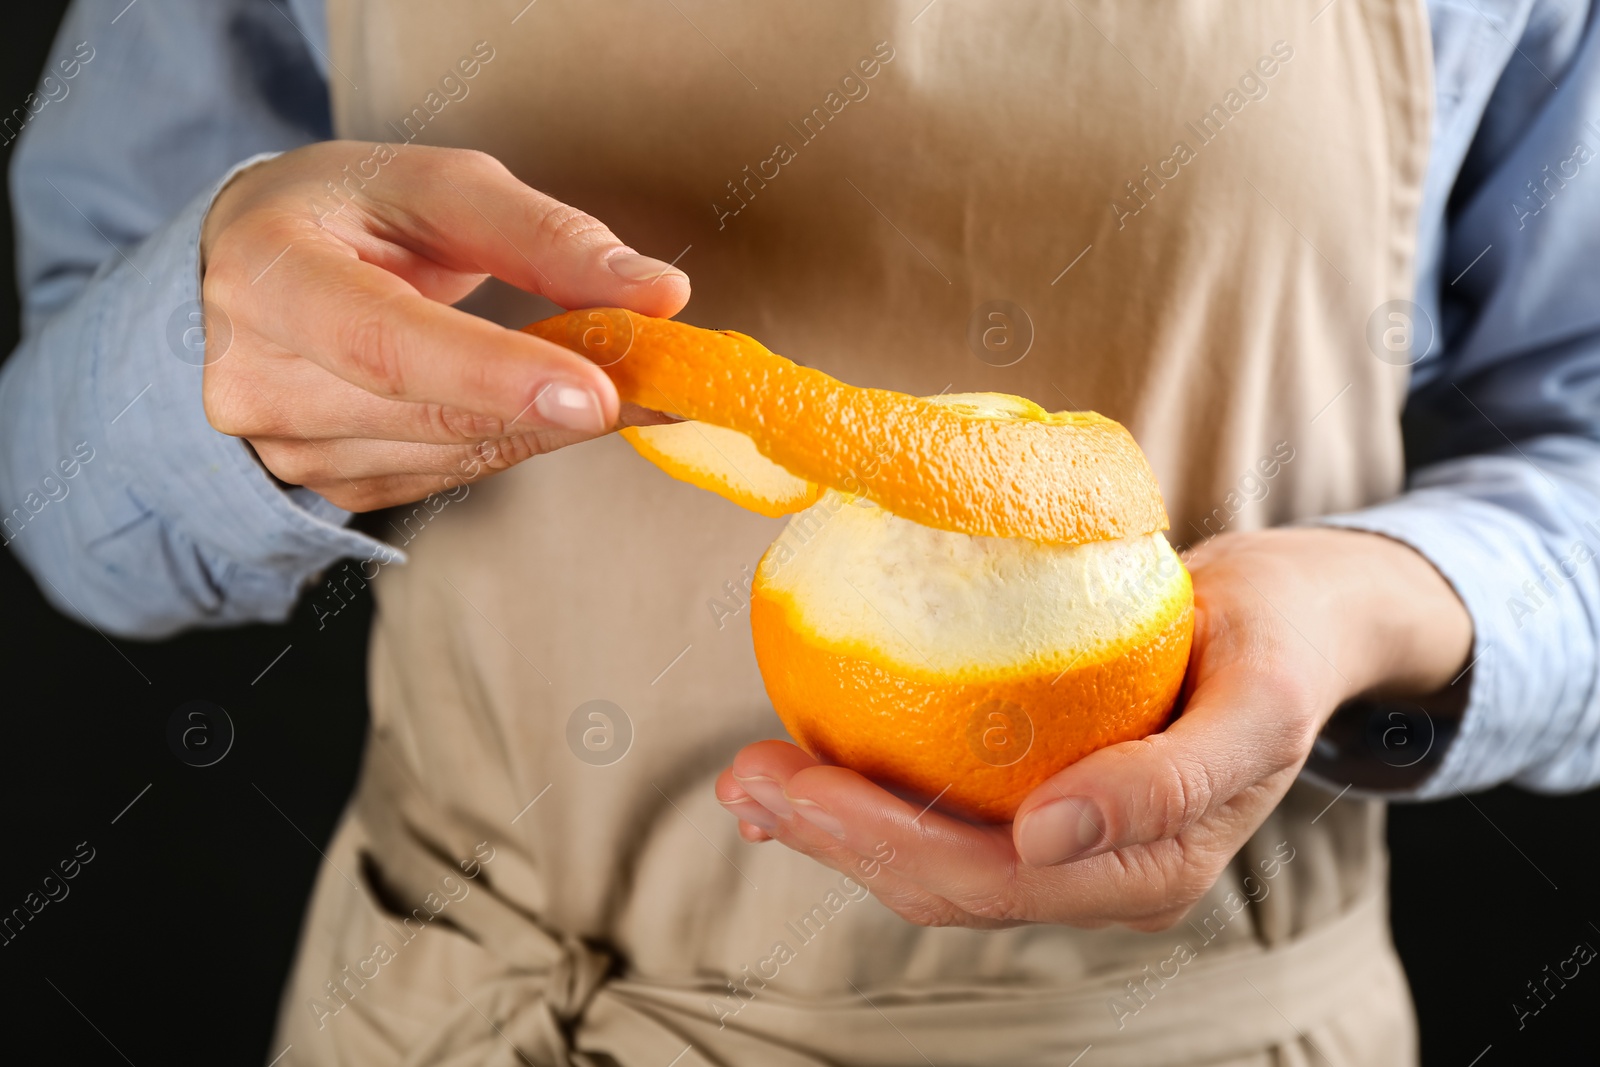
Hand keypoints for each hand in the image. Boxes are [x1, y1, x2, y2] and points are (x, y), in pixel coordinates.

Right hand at [198, 141, 689, 510]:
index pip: (387, 343)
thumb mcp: (438, 186)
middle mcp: (256, 377)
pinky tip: (550, 404)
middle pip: (434, 414)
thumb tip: (661, 295)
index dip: (496, 376)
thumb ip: (547, 238)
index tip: (600, 393)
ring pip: (456, 455)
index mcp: (267, 275)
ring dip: (552, 423)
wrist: (253, 269)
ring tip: (623, 383)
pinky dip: (518, 438)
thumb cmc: (348, 210)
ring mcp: (285, 447)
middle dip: (559, 402)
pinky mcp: (332, 487)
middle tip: (666, 382)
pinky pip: (453, 474)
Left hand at [716, 527, 1470, 929]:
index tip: (792, 785)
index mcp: (1146, 872)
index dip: (878, 843)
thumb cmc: (1287, 641)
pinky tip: (811, 755)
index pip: (987, 880)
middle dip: (833, 839)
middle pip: (940, 881)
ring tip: (750, 779)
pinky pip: (944, 807)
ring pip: (930, 855)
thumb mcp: (1256, 700)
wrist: (1304, 613)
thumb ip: (1170, 780)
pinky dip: (871, 787)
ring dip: (836, 821)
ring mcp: (1067, 839)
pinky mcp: (1043, 791)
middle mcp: (1095, 871)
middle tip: (744, 781)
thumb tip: (1046, 837)